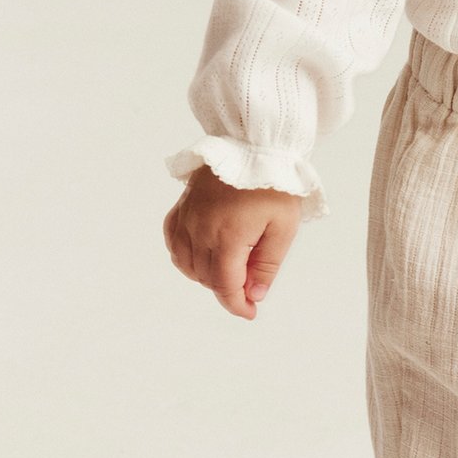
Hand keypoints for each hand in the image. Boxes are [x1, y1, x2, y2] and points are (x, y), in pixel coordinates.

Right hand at [163, 164, 303, 317]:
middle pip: (207, 278)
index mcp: (228, 237)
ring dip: (206, 276)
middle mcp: (201, 230)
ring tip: (230, 269)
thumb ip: (267, 265)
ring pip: (187, 264)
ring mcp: (187, 218)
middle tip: (249, 285)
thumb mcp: (283, 227)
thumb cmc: (274, 184)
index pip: (225, 285)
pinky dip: (184, 256)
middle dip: (227, 289)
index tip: (249, 312)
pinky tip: (201, 256)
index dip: (236, 305)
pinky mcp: (181, 207)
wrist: (254, 145)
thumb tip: (253, 295)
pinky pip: (174, 242)